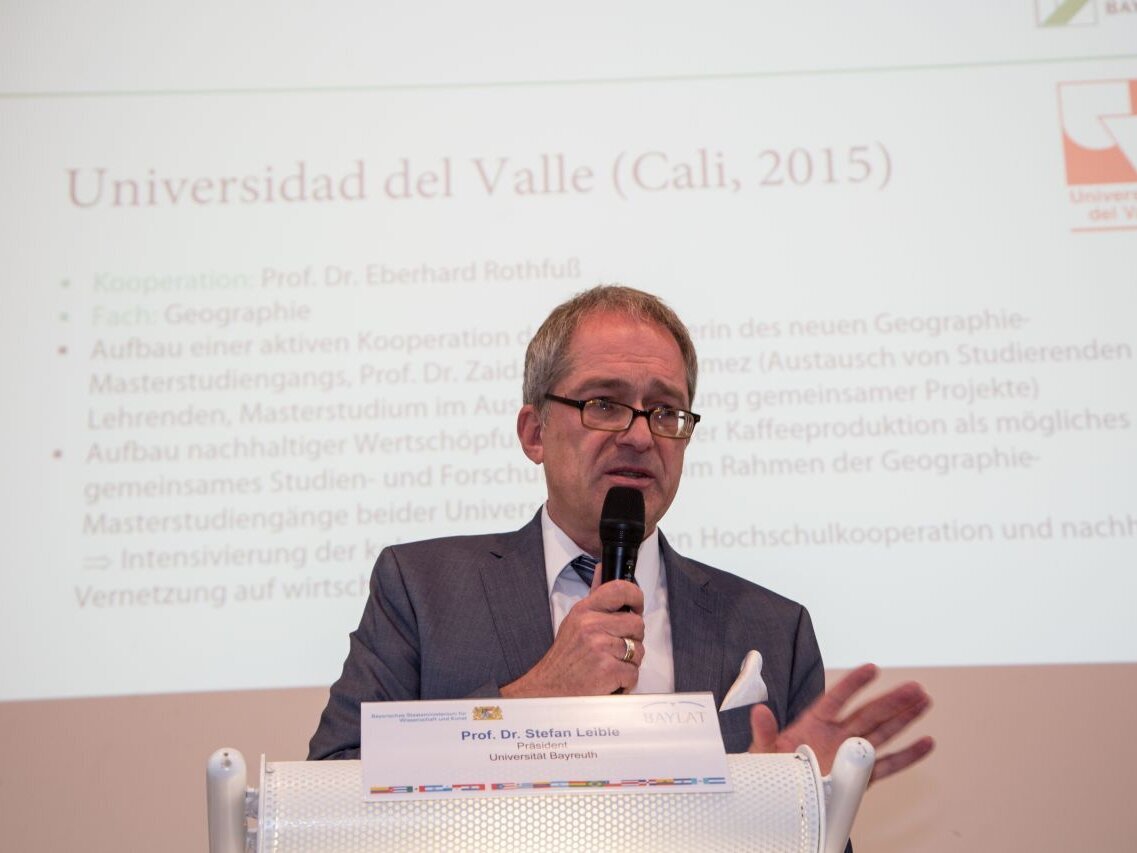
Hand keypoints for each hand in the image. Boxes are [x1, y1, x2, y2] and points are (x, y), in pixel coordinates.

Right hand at [501, 567, 644, 697]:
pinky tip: (608, 681)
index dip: (636, 596)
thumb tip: (601, 570)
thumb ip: (594, 598)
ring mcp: (600, 647)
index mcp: (584, 611)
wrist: (548, 691)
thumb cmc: (564, 659)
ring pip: (638, 650)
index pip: (619, 589)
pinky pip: (633, 673)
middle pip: (637, 624)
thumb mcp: (574, 622)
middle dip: (633, 639)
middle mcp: (591, 626)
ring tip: (609, 665)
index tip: (637, 606)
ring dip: (628, 663)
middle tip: (617, 648)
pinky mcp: (607, 670)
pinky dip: (625, 682)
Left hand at [747, 663, 933, 783]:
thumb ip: (764, 731)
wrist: (778, 795)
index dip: (854, 684)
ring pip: (882, 734)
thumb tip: (759, 712)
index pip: (837, 699)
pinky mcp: (860, 777)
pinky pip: (887, 765)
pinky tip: (925, 743)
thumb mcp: (763, 750)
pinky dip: (907, 756)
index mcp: (813, 724)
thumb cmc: (771, 769)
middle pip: (868, 714)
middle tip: (913, 686)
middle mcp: (836, 736)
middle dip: (891, 701)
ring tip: (923, 702)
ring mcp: (850, 755)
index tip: (871, 669)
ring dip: (904, 719)